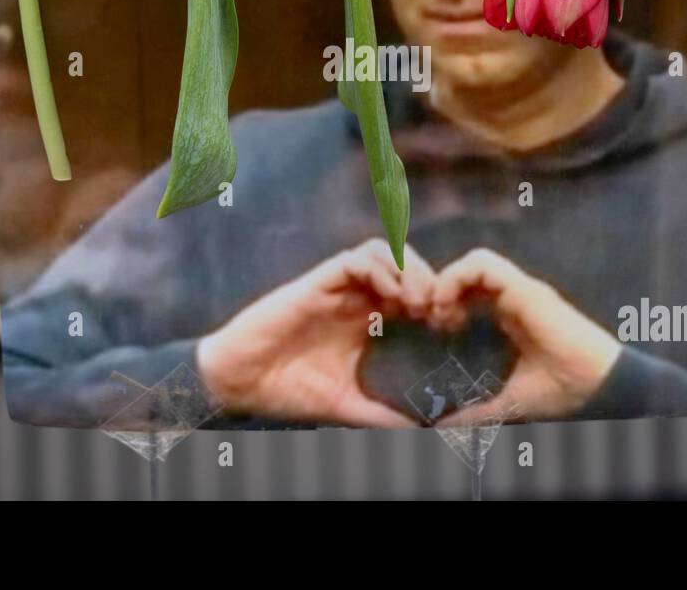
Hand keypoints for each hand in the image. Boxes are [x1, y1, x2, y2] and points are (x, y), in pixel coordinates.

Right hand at [196, 239, 434, 426]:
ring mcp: (335, 288)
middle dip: (426, 279)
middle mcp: (353, 298)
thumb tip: (417, 433)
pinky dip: (379, 269)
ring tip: (416, 302)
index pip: (409, 292)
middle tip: (436, 311)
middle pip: (402, 264)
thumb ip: (379, 415)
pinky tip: (390, 297)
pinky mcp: (316, 284)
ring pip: (382, 252)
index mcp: (364, 320)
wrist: (241, 383)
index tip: (445, 326)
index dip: (433, 301)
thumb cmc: (288, 390)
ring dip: (406, 269)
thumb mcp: (344, 404)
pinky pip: (354, 259)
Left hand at [430, 248, 621, 423]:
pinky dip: (456, 278)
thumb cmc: (560, 393)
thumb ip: (475, 412)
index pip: (471, 291)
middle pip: (469, 272)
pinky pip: (482, 264)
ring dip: (447, 281)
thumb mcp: (506, 403)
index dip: (445, 302)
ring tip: (439, 313)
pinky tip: (449, 308)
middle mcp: (513, 299)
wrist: (595, 388)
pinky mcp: (524, 288)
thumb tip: (441, 427)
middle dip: (440, 288)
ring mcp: (519, 290)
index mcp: (509, 317)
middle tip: (429, 320)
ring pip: (473, 261)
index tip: (433, 330)